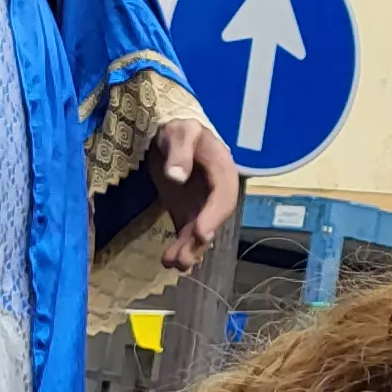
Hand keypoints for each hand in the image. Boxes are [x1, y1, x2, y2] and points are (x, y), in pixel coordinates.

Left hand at [152, 119, 240, 270]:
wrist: (172, 134)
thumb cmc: (180, 129)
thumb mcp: (180, 132)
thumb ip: (180, 151)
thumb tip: (177, 175)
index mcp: (223, 170)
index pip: (223, 196)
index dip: (214, 215)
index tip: (201, 232)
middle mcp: (217, 192)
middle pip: (214, 220)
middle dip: (200, 240)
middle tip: (184, 257)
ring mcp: (202, 205)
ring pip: (201, 232)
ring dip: (189, 249)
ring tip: (172, 263)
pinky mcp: (188, 212)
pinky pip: (187, 233)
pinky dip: (179, 247)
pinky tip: (168, 260)